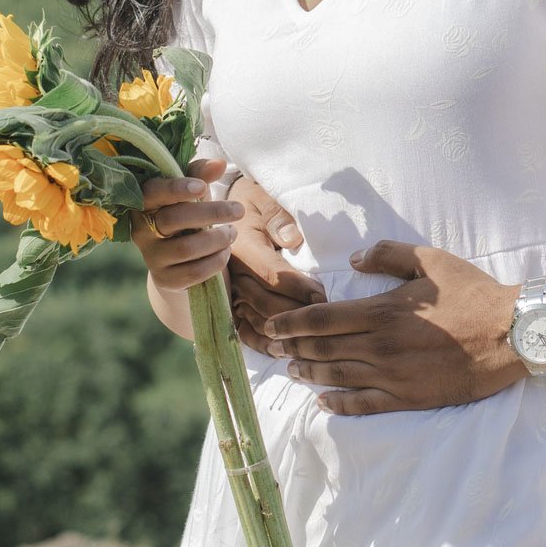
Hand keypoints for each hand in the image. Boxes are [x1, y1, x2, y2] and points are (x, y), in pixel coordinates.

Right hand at [131, 158, 241, 290]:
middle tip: (238, 210)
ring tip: (232, 232)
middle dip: (210, 213)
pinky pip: (193, 271)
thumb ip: (201, 175)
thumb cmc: (186, 215)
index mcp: (144, 203)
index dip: (176, 188)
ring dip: (217, 239)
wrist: (179, 262)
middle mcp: (141, 231)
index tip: (202, 187)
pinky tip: (225, 251)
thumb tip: (219, 163)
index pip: (153, 192)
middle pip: (173, 219)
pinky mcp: (165, 279)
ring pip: (185, 248)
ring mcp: (152, 257)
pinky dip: (215, 260)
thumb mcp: (192, 193)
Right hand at [227, 174, 326, 348]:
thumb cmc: (250, 201)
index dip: (301, 289)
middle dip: (298, 315)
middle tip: (326, 321)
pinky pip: (241, 328)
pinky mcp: (226, 301)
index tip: (324, 296)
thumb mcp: (263, 197)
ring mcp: (227, 290)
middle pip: (267, 303)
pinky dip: (260, 342)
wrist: (219, 211)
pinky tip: (280, 350)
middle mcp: (232, 272)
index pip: (275, 275)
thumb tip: (292, 237)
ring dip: (282, 333)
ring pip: (256, 319)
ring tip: (309, 341)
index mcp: (243, 245)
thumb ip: (277, 215)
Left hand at [263, 241, 523, 414]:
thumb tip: (354, 259)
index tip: (273, 325)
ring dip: (310, 374)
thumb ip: (388, 254)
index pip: (322, 319)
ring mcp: (393, 375)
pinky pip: (365, 405)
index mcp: (382, 311)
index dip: (292, 323)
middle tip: (271, 349)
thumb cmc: (472, 292)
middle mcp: (381, 346)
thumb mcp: (431, 260)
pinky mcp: (409, 398)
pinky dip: (340, 405)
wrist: (509, 333)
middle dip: (293, 348)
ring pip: (338, 377)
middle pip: (324, 349)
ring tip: (292, 371)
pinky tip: (324, 402)